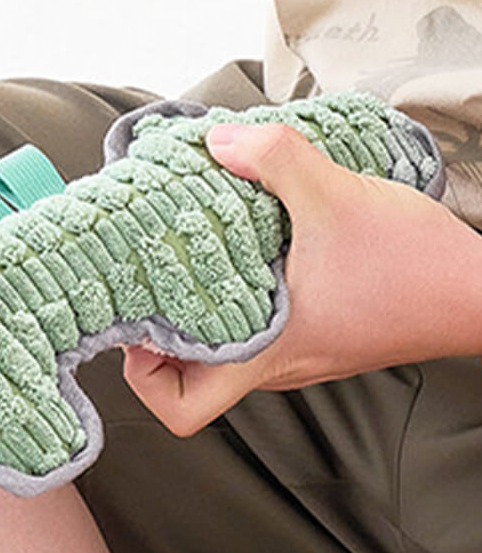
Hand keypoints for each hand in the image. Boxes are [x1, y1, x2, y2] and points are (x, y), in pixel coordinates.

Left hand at [123, 120, 481, 435]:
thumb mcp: (337, 197)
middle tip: (148, 280)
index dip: (144, 376)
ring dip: (197, 311)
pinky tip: (241, 254)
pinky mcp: (315, 337)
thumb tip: (219, 142)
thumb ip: (275, 160)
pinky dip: (235, 300)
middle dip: (159, 333)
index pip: (182, 410)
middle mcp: (275, 366)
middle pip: (189, 378)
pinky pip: (256, 330)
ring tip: (186, 259)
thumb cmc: (416, 266)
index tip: (136, 326)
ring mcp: (296, 357)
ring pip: (223, 351)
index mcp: (266, 353)